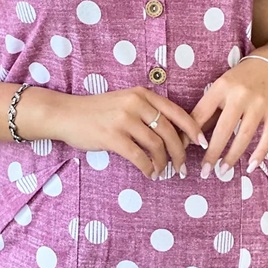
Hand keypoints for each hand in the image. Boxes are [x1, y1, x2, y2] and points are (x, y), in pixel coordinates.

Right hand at [52, 87, 206, 180]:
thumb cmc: (97, 111)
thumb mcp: (125, 102)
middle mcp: (136, 104)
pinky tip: (149, 173)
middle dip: (179, 153)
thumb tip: (174, 135)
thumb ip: (147, 112)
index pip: (176, 112)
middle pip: (169, 132)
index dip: (193, 129)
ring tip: (163, 172)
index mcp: (142, 94)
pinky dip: (148, 168)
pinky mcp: (113, 136)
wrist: (67, 114)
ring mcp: (124, 120)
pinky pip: (139, 157)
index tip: (201, 143)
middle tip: (181, 168)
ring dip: (163, 163)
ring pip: (156, 146)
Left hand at [186, 58, 267, 177]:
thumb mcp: (221, 87)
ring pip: (244, 135)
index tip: (185, 150)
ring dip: (233, 156)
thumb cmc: (240, 80)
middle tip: (205, 172)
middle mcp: (240, 94)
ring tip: (223, 171)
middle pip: (224, 129)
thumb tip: (189, 138)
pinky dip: (260, 153)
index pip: (202, 112)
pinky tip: (252, 167)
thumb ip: (208, 110)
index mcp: (222, 86)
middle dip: (212, 152)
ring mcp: (260, 103)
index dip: (193, 133)